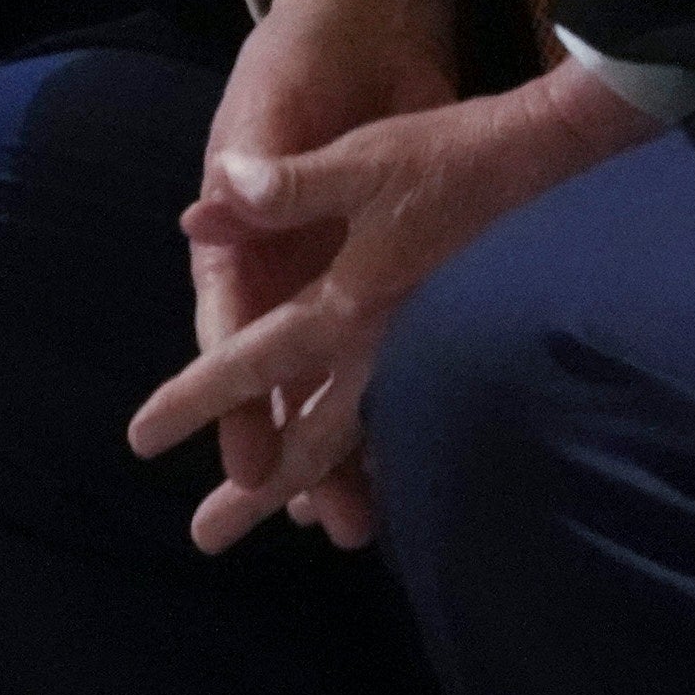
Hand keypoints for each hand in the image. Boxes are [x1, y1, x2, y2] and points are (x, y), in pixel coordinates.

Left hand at [132, 32, 663, 557]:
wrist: (553, 164)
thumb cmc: (450, 156)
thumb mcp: (362, 159)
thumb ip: (284, 188)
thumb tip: (201, 205)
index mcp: (347, 305)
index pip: (253, 363)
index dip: (195, 399)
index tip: (141, 440)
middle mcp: (382, 348)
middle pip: (308, 436)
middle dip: (256, 491)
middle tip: (206, 537)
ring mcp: (421, 356)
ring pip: (358, 440)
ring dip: (321, 484)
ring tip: (297, 529)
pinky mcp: (451, 350)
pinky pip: (399, 422)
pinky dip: (374, 457)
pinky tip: (370, 475)